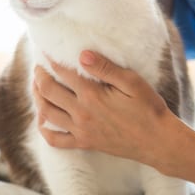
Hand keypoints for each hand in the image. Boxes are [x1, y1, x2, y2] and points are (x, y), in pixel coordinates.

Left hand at [32, 50, 172, 163]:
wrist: (157, 141)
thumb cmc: (148, 109)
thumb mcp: (132, 82)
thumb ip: (105, 68)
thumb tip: (82, 55)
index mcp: (92, 95)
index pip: (63, 73)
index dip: (51, 60)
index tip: (45, 51)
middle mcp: (81, 113)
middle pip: (48, 91)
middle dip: (39, 76)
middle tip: (38, 68)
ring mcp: (81, 130)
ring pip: (47, 113)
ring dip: (37, 98)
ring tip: (36, 87)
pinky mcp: (84, 143)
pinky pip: (55, 140)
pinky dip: (44, 130)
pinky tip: (43, 121)